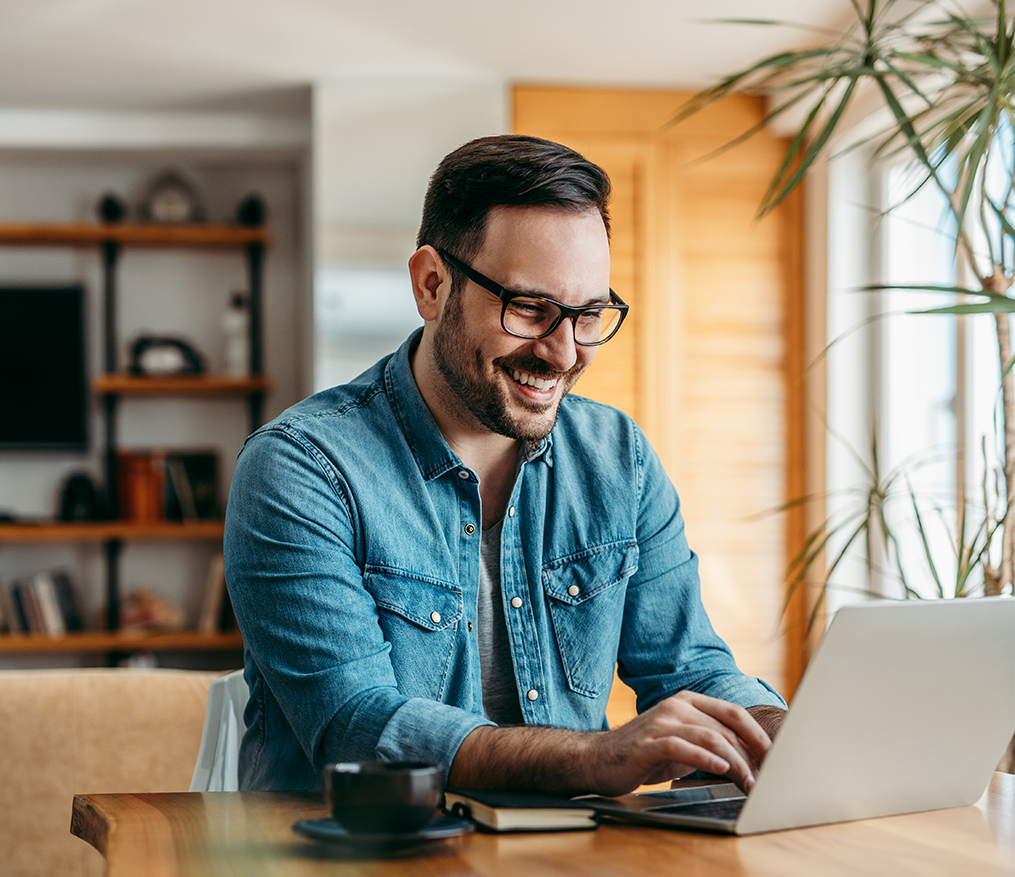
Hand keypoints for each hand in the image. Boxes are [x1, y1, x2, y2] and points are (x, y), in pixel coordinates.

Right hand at [584, 691, 773, 794]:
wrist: (599, 759)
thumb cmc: (644, 754)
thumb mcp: (683, 745)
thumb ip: (711, 744)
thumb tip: (751, 760)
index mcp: (687, 701)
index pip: (733, 713)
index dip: (758, 735)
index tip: (776, 758)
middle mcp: (676, 706)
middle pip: (726, 728)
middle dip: (751, 756)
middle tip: (765, 780)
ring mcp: (661, 721)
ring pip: (710, 737)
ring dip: (735, 763)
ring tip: (748, 782)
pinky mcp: (648, 742)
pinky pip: (684, 747)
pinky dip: (706, 759)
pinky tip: (721, 770)